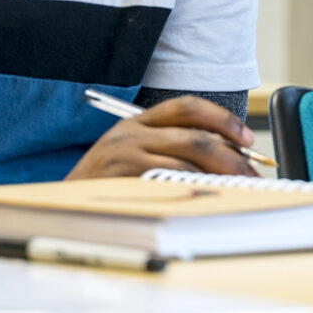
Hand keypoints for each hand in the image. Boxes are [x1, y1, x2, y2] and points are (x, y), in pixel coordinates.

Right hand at [65, 95, 257, 180]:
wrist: (60, 205)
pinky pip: (168, 182)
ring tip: (240, 190)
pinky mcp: (122, 181)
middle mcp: (130, 134)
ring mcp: (124, 157)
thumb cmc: (105, 184)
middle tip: (252, 173)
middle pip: (193, 136)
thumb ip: (169, 148)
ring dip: (219, 176)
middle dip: (230, 155)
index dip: (222, 119)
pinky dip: (194, 189)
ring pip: (186, 161)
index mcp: (137, 122)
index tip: (246, 138)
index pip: (187, 107)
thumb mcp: (131, 154)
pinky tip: (210, 198)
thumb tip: (227, 159)